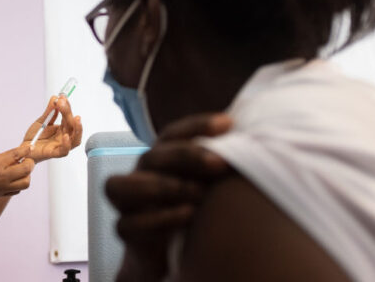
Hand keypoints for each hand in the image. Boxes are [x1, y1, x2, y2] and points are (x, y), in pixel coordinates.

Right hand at [0, 145, 34, 202]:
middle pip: (27, 169)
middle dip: (30, 162)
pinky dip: (18, 183)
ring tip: (19, 170)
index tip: (29, 148)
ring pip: (26, 182)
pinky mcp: (0, 195)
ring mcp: (2, 188)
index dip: (26, 150)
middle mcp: (1, 176)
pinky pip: (17, 190)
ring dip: (26, 175)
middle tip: (26, 159)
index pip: (18, 154)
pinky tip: (11, 178)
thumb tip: (13, 157)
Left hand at [21, 95, 82, 162]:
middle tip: (62, 102)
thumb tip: (55, 97)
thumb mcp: (41, 121)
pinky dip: (66, 144)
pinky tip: (65, 136)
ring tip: (76, 118)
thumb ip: (49, 111)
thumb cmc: (34, 137)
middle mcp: (64, 137)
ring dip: (78, 129)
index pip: (68, 117)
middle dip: (69, 113)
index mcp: (62, 129)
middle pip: (72, 126)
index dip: (67, 107)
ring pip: (75, 139)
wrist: (23, 148)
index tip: (62, 97)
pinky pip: (64, 151)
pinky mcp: (54, 153)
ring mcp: (60, 145)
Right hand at [106, 113, 231, 281]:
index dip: (197, 125)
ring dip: (162, 186)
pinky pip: (130, 224)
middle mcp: (139, 175)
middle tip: (220, 161)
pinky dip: (160, 218)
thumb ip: (218, 161)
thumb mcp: (205, 182)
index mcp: (160, 158)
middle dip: (185, 156)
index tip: (228, 124)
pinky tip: (188, 214)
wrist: (167, 250)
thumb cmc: (190, 206)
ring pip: (122, 186)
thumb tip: (252, 134)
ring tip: (199, 193)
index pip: (172, 134)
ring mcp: (127, 203)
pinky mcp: (126, 231)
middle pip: (151, 157)